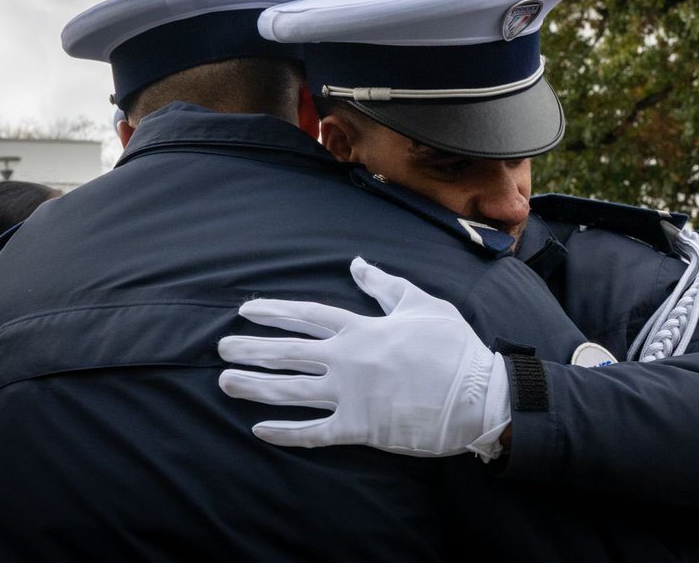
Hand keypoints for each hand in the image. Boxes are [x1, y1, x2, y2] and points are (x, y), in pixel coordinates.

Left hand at [218, 257, 509, 459]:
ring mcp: (351, 395)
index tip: (247, 310)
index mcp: (362, 328)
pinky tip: (260, 428)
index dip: (274, 311)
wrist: (477, 394)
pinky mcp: (359, 427)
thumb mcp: (421, 303)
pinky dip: (285, 432)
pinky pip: (314, 432)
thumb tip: (356, 264)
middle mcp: (348, 359)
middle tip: (221, 348)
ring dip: (255, 385)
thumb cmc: (453, 346)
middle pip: (288, 352)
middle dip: (251, 349)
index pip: (307, 315)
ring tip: (226, 382)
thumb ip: (384, 285)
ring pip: (291, 390)